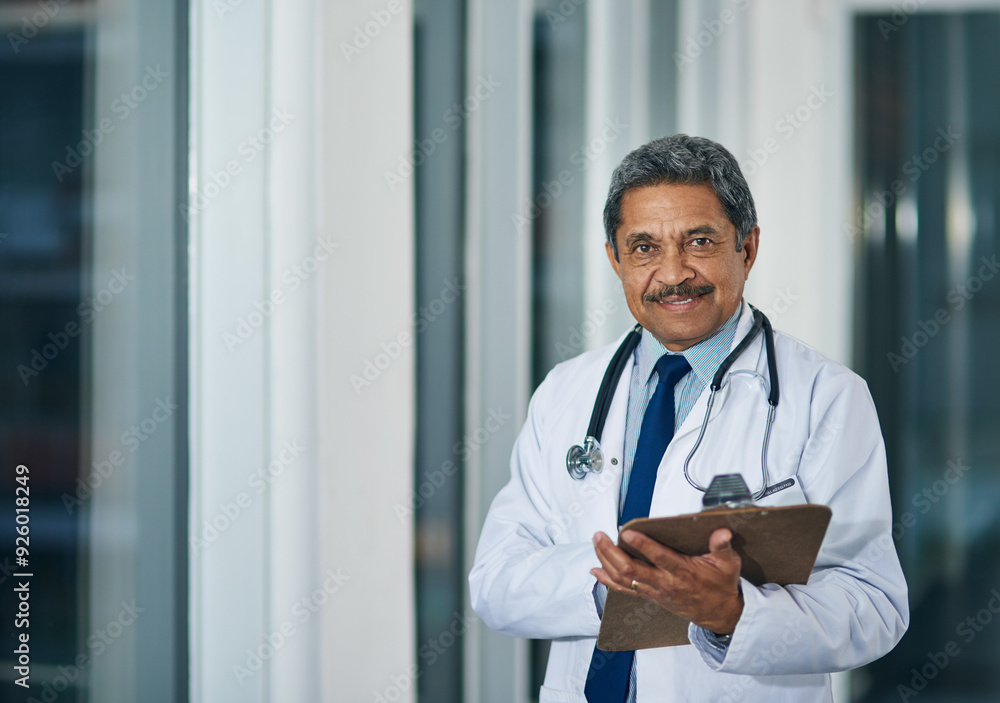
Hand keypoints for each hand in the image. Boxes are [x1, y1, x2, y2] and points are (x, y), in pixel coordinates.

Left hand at [591, 527, 743, 633]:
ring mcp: (655, 591)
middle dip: (612, 552)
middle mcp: (665, 583)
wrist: (720, 614)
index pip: (659, 557)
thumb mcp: (728, 565)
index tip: (627, 532)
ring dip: (606, 561)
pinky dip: (607, 580)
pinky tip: (596, 570)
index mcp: (683, 572)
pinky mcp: (651, 596)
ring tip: (597, 543)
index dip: (642, 545)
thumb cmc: (721, 585)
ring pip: (624, 579)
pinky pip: (624, 589)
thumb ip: (722, 547)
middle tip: (600, 535)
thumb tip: (722, 532)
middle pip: (631, 570)